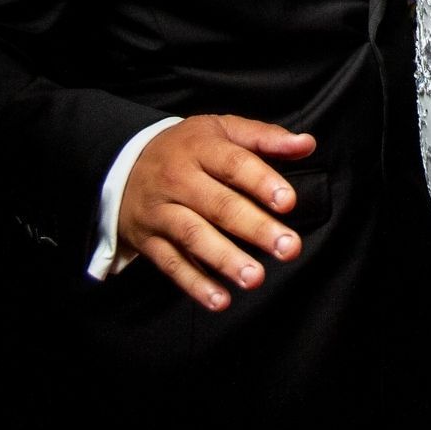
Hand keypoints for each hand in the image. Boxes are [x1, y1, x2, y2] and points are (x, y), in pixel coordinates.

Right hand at [117, 114, 317, 310]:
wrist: (123, 165)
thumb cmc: (187, 148)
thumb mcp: (222, 130)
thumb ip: (266, 137)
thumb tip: (307, 144)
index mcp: (200, 148)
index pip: (234, 164)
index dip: (262, 183)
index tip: (289, 202)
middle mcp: (178, 179)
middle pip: (218, 205)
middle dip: (255, 228)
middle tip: (288, 247)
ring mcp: (161, 211)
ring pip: (193, 235)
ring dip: (225, 259)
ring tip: (255, 278)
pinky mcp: (149, 240)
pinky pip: (172, 263)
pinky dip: (195, 284)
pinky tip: (220, 300)